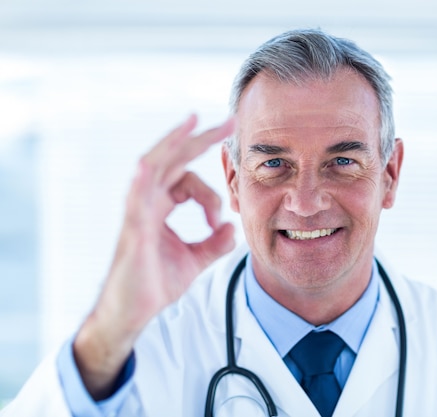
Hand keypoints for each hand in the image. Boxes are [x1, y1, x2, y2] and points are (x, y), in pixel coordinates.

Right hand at [73, 115, 235, 398]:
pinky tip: (151, 163)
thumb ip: (214, 243)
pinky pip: (135, 199)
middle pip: (173, 159)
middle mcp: (148, 201)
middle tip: (227, 120)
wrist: (134, 313)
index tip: (222, 221)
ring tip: (193, 122)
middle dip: (199, 138)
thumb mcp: (194, 260)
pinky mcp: (132, 230)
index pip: (187, 177)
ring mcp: (138, 212)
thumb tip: (232, 229)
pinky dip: (143, 179)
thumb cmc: (155, 283)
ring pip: (153, 166)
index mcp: (160, 206)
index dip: (211, 193)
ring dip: (173, 143)